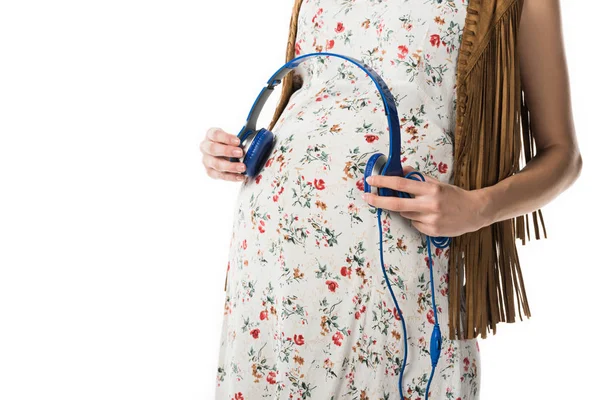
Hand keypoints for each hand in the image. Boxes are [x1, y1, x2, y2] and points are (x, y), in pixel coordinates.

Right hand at [200, 127, 246, 181]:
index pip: (215, 134)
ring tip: (243, 167)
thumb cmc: (232, 142)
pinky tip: (241, 176)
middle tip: (240, 152)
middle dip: (227, 151)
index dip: (226, 137)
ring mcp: (207, 160)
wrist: (226, 154)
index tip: (238, 140)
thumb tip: (256, 114)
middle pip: (212, 149)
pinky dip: (231, 177)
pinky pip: (219, 176)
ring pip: (215, 165)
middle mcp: (205, 147)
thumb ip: (245, 127)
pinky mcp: (211, 172)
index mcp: (211, 135)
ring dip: (230, 166)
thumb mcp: (236, 133)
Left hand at [361, 165, 491, 236]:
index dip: (384, 182)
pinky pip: (414, 223)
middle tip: (366, 197)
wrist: (475, 211)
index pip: (402, 184)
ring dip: (404, 209)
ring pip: (405, 214)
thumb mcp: (437, 183)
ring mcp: (430, 219)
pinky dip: (415, 219)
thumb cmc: (454, 195)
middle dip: (378, 201)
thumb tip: (400, 171)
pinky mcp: (432, 231)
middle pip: (397, 204)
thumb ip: (418, 178)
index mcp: (431, 189)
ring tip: (420, 206)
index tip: (371, 180)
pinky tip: (428, 216)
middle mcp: (430, 205)